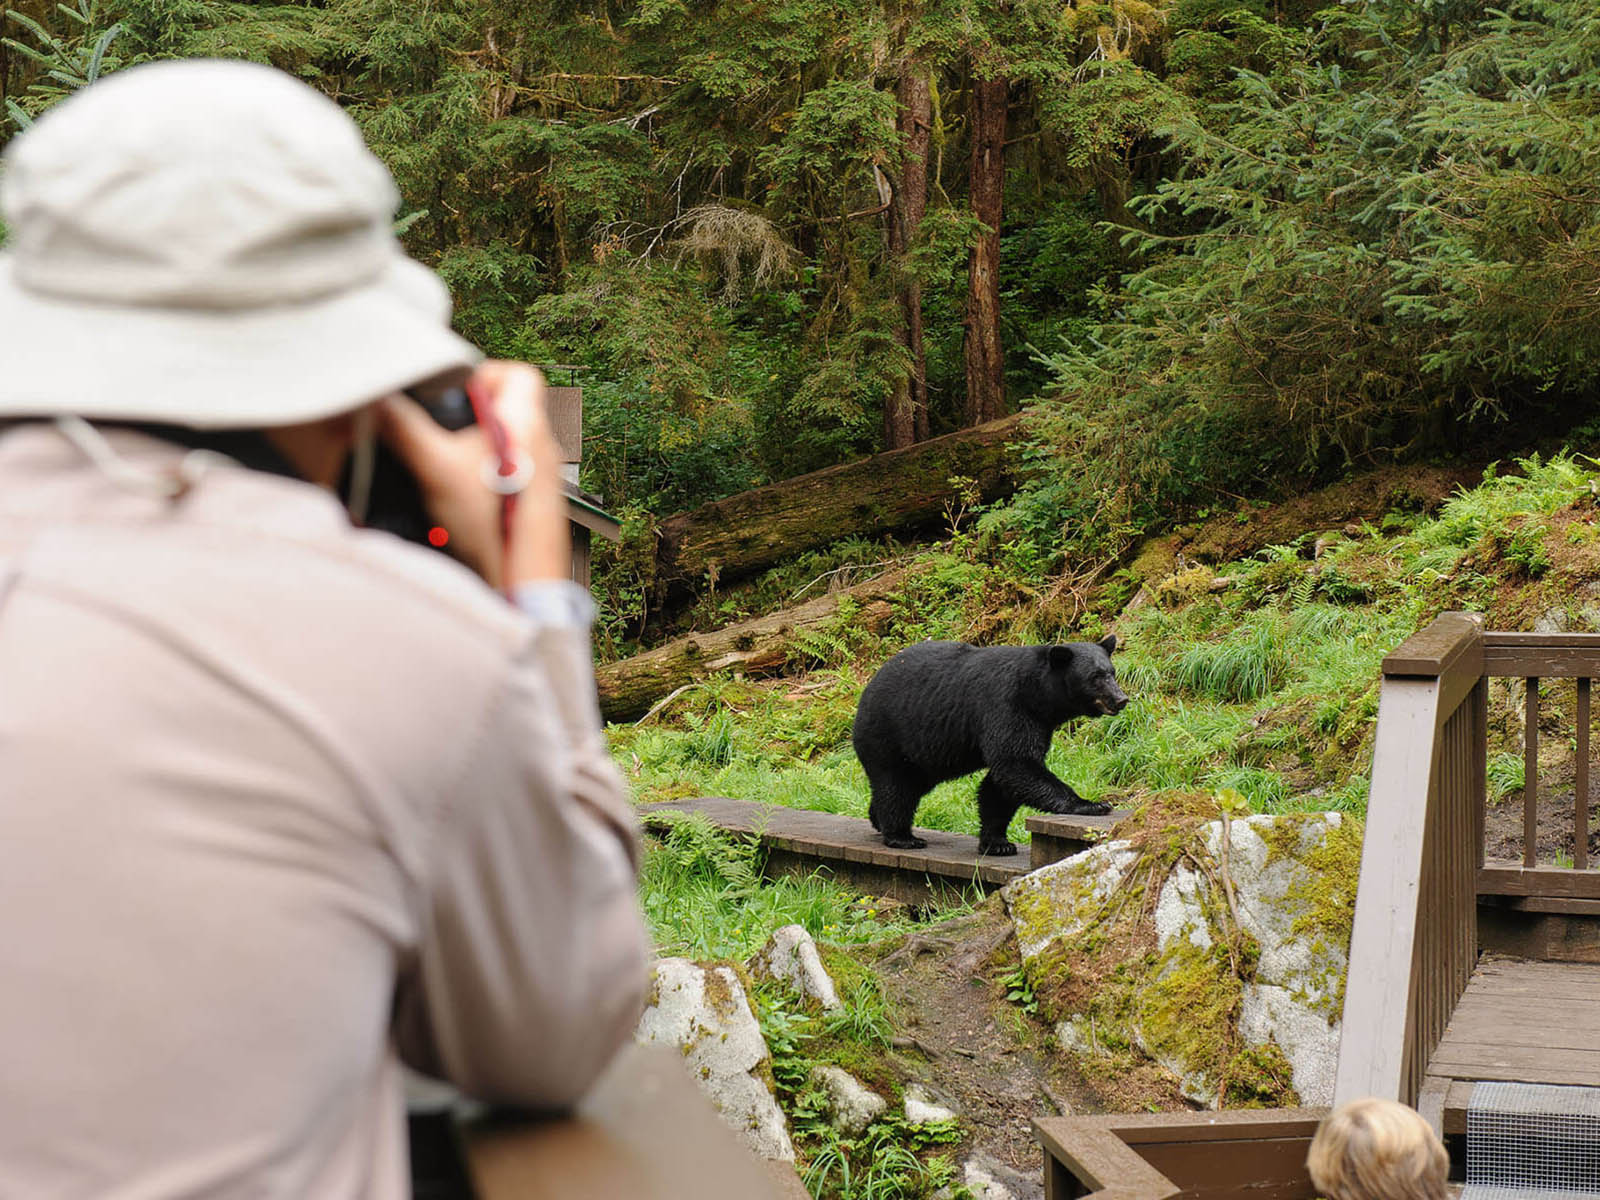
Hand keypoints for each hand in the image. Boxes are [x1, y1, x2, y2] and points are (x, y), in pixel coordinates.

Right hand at [378, 361, 569, 589]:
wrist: (518, 581)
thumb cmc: (492, 526)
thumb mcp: (436, 468)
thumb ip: (402, 428)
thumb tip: (377, 399)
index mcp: (528, 425)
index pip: (521, 374)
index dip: (487, 373)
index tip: (457, 391)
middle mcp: (543, 448)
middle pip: (508, 410)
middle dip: (470, 417)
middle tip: (441, 429)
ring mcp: (543, 479)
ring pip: (506, 445)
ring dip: (474, 450)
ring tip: (445, 464)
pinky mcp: (535, 506)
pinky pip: (509, 477)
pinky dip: (483, 478)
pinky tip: (460, 496)